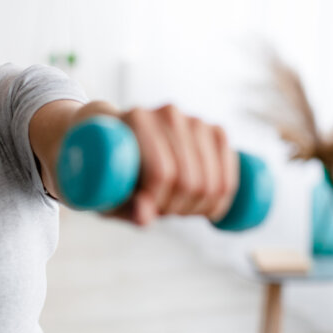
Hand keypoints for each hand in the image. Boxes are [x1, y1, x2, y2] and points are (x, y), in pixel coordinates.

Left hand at [72, 101, 238, 225]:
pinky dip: (224, 193)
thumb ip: (123, 206)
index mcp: (135, 119)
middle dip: (178, 207)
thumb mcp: (104, 191)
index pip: (162, 172)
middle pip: (190, 180)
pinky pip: (230, 167)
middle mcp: (167, 114)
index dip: (159, 202)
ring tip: (177, 208)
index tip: (147, 212)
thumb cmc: (103, 168)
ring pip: (212, 179)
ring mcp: (192, 120)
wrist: (111, 137)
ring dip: (199, 206)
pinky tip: (210, 206)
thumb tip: (145, 218)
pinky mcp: (212, 129)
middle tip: (161, 211)